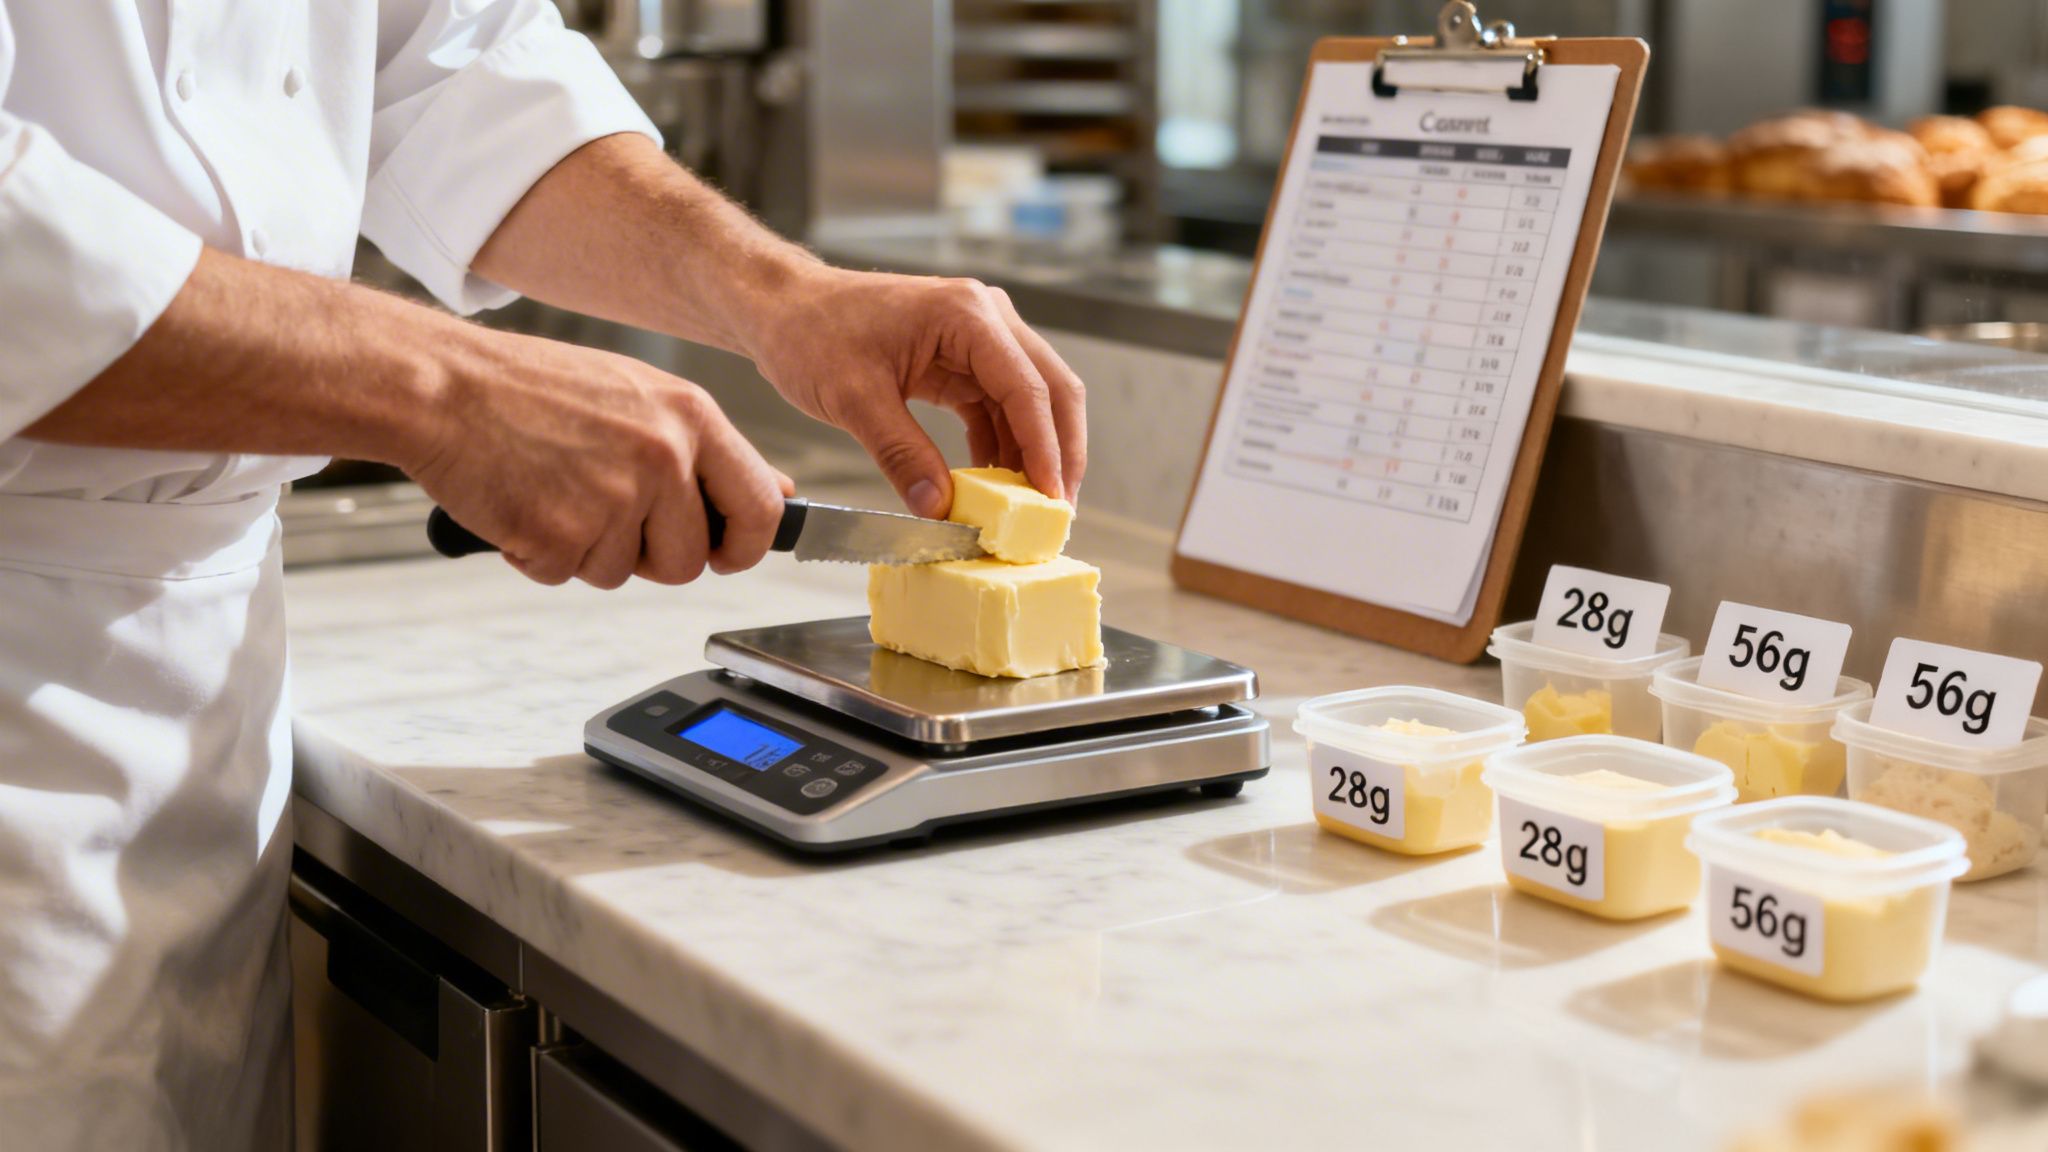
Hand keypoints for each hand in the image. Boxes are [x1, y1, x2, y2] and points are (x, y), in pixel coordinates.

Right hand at [405, 324, 790, 588]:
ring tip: (553, 491)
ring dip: (587, 552)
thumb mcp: (639, 394)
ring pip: (624, 574)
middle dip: (650, 557)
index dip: (745, 546)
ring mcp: (613, 498)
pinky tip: (522, 503)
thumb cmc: (528, 389)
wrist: (439, 386)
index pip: (759, 508)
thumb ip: (706, 448)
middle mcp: (661, 457)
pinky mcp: (562, 535)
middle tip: (603, 516)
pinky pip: (567, 576)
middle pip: (690, 560)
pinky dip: (539, 555)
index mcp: (689, 417)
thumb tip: (776, 492)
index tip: (724, 553)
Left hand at [745, 266, 1086, 517]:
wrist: (785, 309)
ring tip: (1029, 511)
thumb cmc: (811, 333)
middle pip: (1051, 390)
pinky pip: (999, 408)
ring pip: (1031, 403)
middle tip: (1057, 512)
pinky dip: (1002, 448)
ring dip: (1033, 455)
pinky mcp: (965, 360)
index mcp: (966, 315)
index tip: (1050, 498)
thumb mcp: (853, 398)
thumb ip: (901, 453)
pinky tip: (995, 488)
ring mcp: (980, 338)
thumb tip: (939, 508)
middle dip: (1059, 453)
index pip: (1027, 388)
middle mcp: (986, 318)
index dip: (1044, 448)